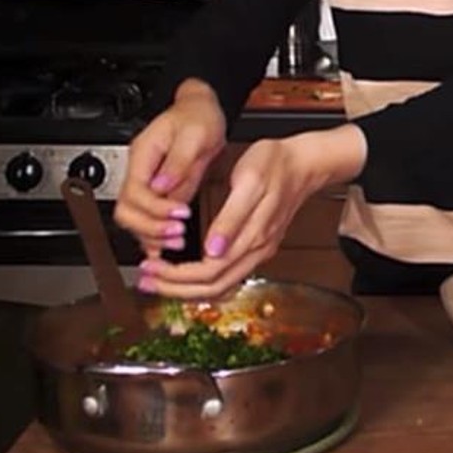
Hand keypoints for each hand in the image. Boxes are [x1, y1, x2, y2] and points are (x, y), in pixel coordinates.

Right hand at [114, 79, 226, 258]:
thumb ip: (178, 161)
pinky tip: (170, 245)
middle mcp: (140, 172)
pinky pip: (148, 220)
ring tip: (178, 242)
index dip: (155, 208)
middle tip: (177, 234)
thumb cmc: (198, 116)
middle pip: (126, 211)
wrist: (203, 111)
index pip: (134, 192)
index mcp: (143, 155)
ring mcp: (148, 185)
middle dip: (149, 227)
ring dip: (152, 235)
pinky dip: (155, 235)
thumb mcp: (195, 133)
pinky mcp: (160, 194)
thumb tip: (161, 186)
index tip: (180, 214)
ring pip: (134, 220)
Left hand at [137, 122, 366, 298]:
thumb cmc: (277, 165)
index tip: (152, 266)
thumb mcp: (250, 181)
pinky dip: (203, 281)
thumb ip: (231, 219)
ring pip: (220, 286)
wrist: (305, 164)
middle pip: (212, 287)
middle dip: (175, 287)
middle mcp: (256, 250)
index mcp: (253, 236)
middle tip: (146, 278)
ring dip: (186, 287)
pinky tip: (186, 273)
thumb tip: (212, 251)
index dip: (177, 275)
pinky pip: (228, 276)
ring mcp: (259, 251)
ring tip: (158, 279)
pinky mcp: (258, 246)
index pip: (209, 271)